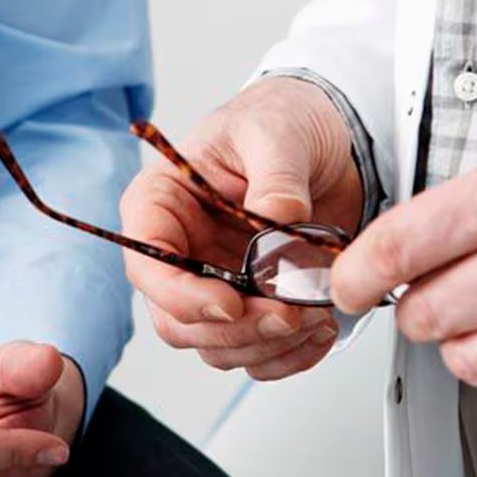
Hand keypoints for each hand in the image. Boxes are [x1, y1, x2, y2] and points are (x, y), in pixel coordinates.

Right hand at [118, 76, 364, 379]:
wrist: (328, 138)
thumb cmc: (280, 121)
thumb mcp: (277, 134)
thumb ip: (276, 180)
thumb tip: (279, 227)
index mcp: (162, 205)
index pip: (147, 266)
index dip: (182, 296)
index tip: (231, 303)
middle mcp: (180, 252)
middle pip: (180, 321)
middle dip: (237, 328)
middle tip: (289, 314)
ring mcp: (215, 283)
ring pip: (217, 345)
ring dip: (267, 345)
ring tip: (316, 316)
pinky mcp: (252, 306)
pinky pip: (256, 352)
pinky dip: (290, 354)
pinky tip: (319, 331)